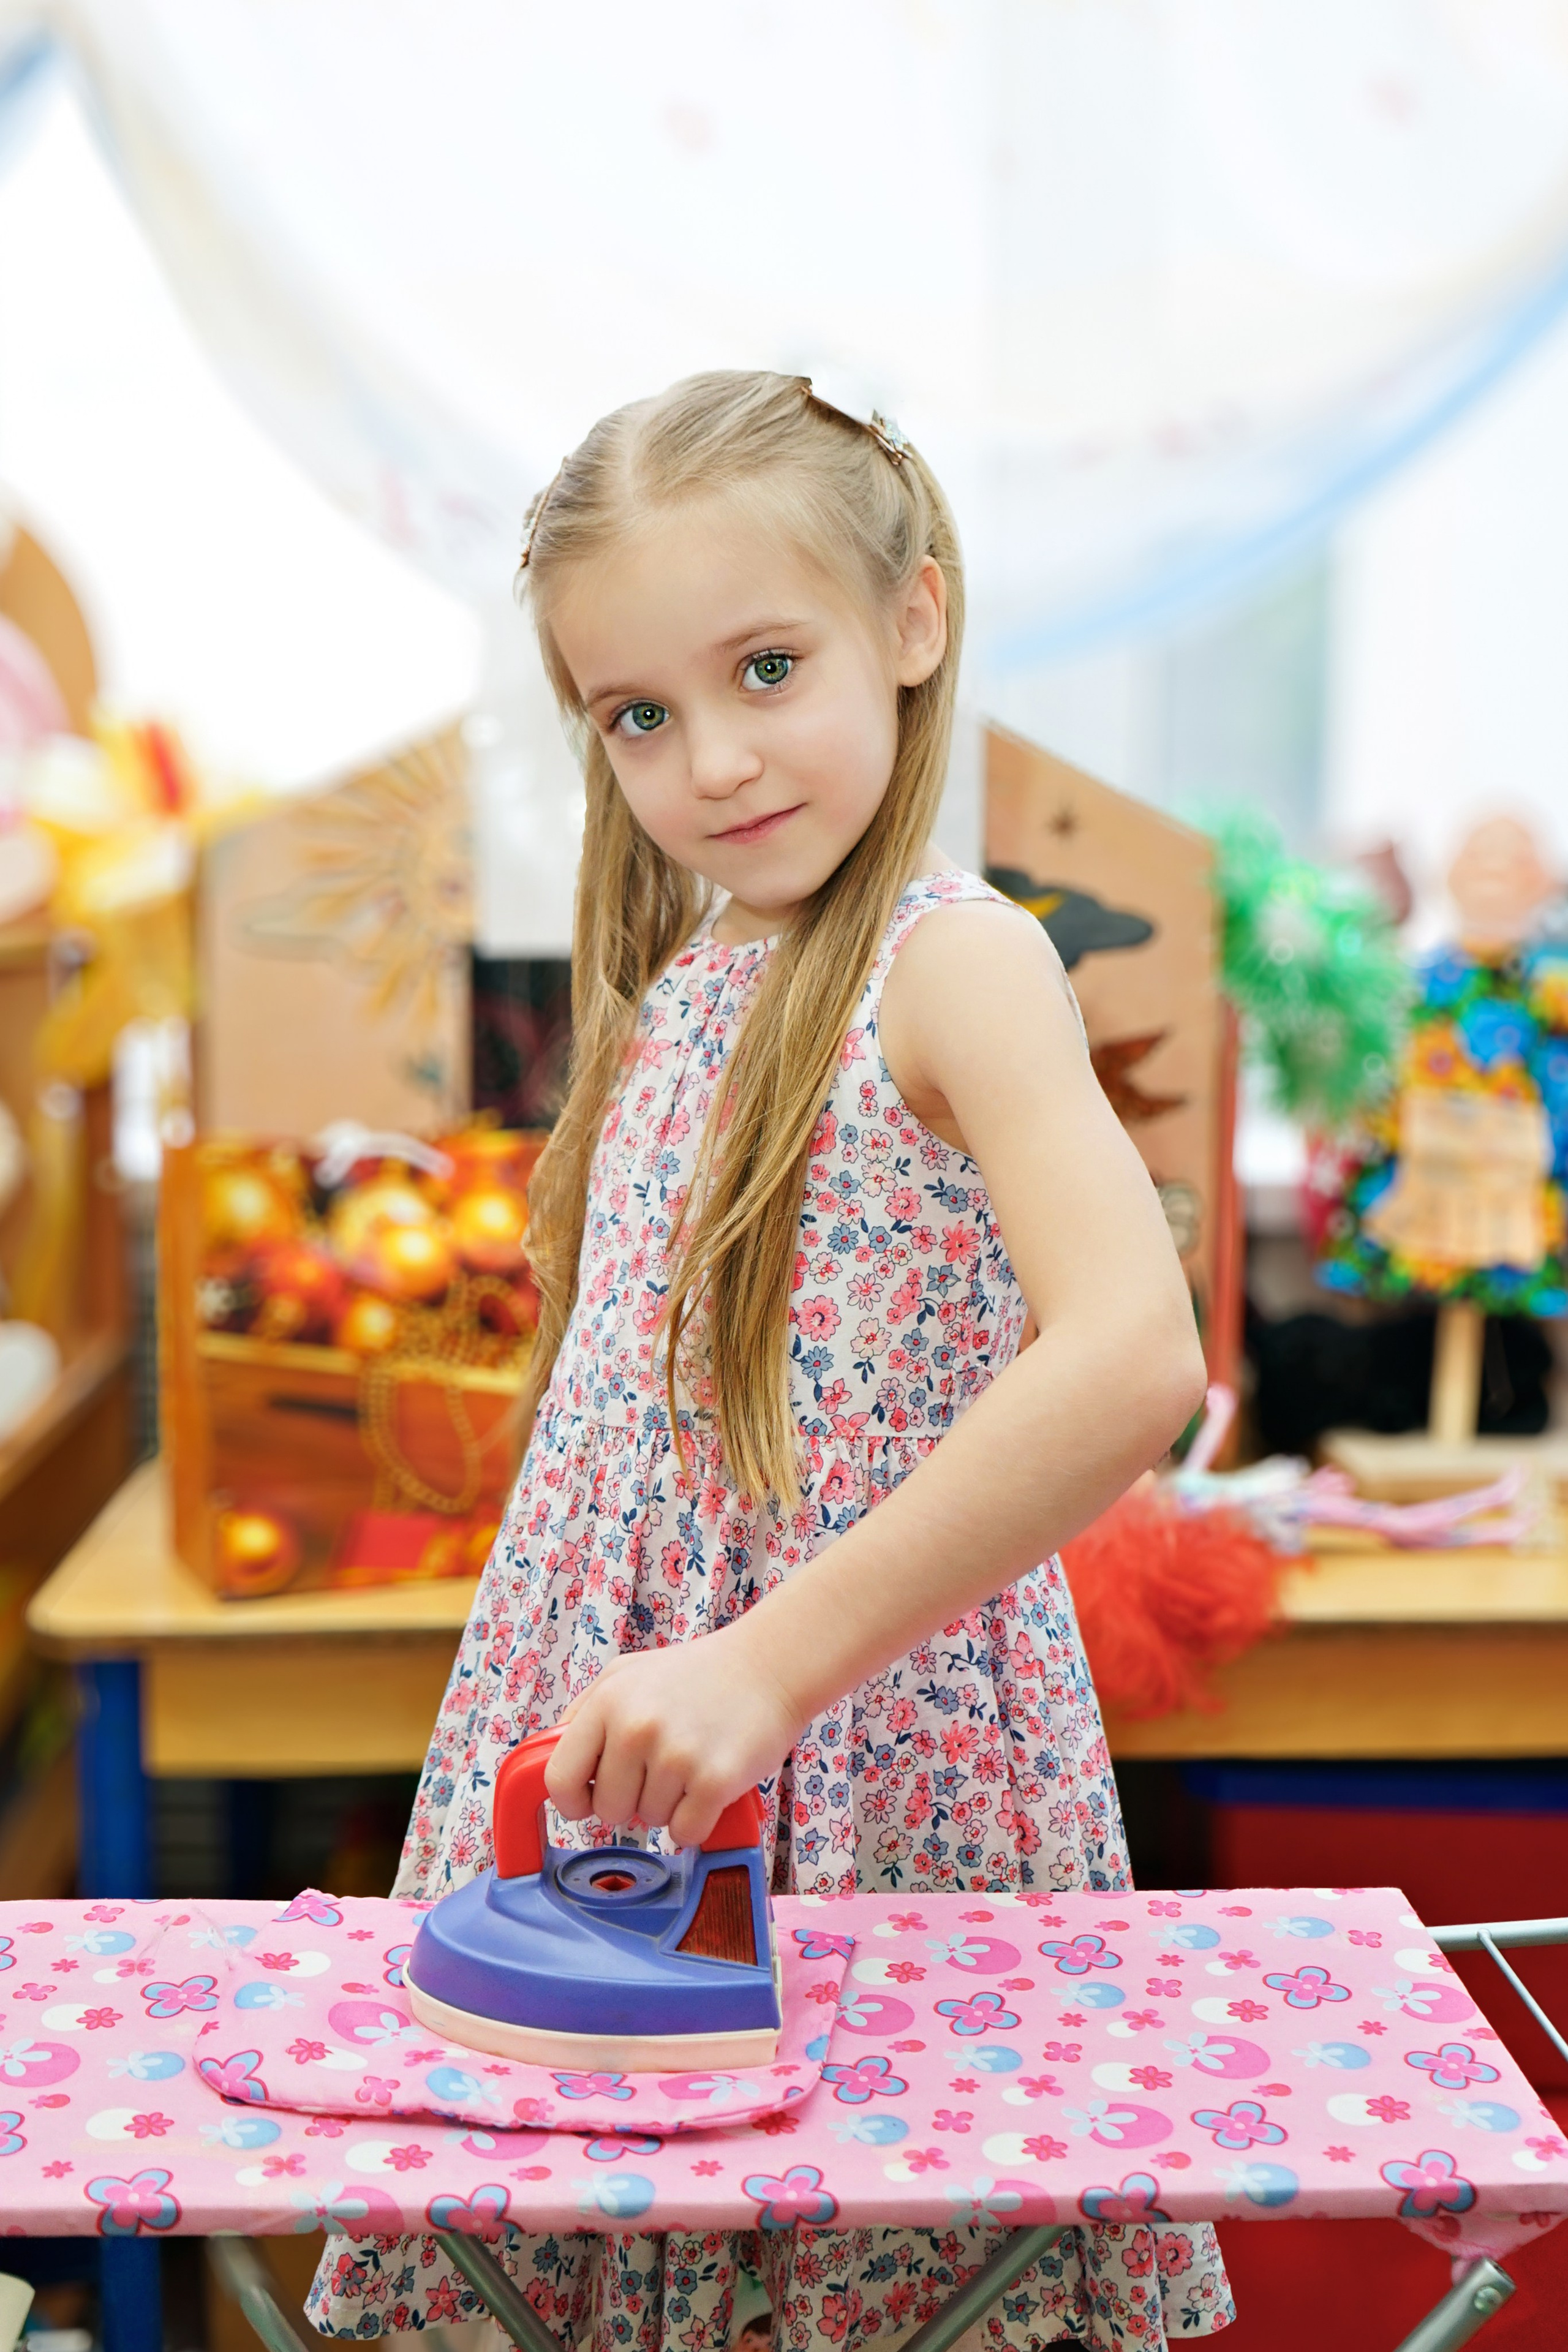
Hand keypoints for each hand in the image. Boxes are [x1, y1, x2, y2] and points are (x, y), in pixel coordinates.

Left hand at [543, 1620, 804, 1847]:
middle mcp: (636, 1728)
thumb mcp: (625, 1675)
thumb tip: (554, 1762)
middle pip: (607, 1809)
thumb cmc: (696, 1673)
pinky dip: (697, 1821)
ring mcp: (676, 1755)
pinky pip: (685, 1833)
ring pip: (649, 1822)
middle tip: (659, 1771)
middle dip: (629, 1801)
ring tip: (690, 1765)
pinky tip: (709, 1787)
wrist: (768, 1666)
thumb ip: (585, 1715)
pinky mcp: (714, 1780)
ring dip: (668, 1806)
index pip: (559, 1779)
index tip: (589, 1802)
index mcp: (607, 1703)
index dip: (572, 1802)